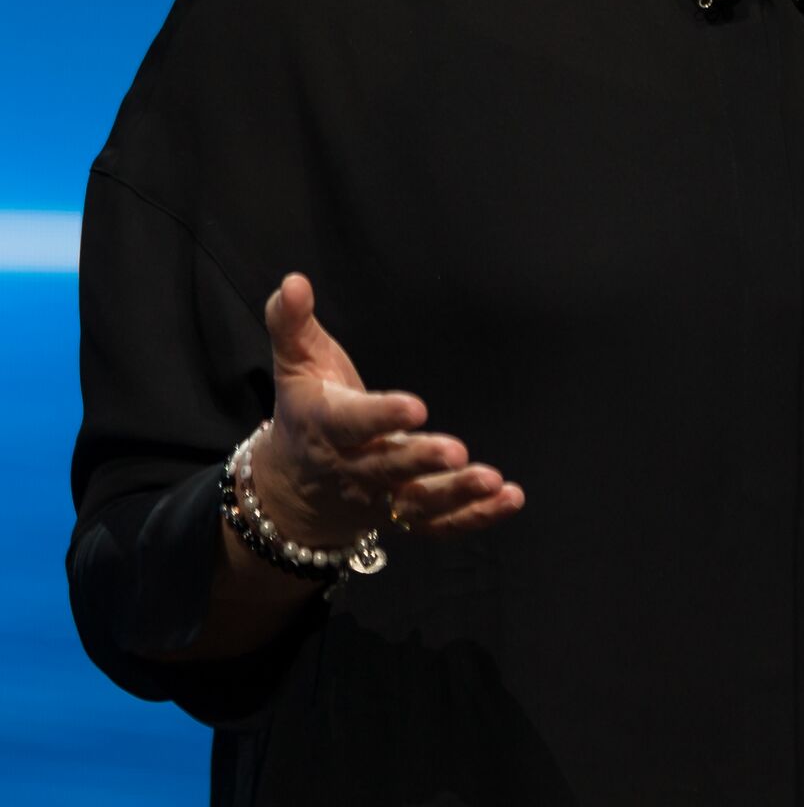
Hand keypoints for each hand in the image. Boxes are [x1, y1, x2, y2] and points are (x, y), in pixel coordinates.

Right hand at [255, 272, 524, 548]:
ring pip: (418, 503)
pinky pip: (440, 525)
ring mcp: (381, 499)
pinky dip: (474, 518)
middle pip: (388, 468)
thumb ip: (291, 323)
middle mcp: (354, 469)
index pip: (352, 423)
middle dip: (421, 461)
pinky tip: (509, 499)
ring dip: (456, 495)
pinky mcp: (405, 517)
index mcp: (327, 426)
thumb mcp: (294, 364)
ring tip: (492, 481)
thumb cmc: (306, 410)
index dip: (381, 416)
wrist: (294, 489)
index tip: (417, 406)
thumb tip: (294, 280)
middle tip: (457, 451)